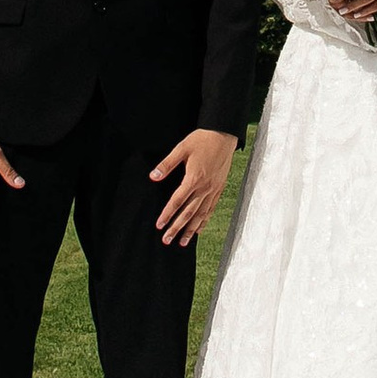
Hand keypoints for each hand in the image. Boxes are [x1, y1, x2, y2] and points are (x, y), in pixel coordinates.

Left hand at [149, 126, 236, 246]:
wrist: (224, 135)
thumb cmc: (202, 140)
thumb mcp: (181, 148)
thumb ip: (167, 164)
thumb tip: (153, 176)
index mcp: (193, 178)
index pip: (177, 201)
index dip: (167, 214)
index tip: (159, 226)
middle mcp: (204, 187)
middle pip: (188, 213)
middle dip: (177, 228)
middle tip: (167, 240)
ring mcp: (213, 189)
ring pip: (201, 214)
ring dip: (191, 230)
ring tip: (183, 242)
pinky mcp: (219, 188)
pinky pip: (211, 209)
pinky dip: (204, 221)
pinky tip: (199, 230)